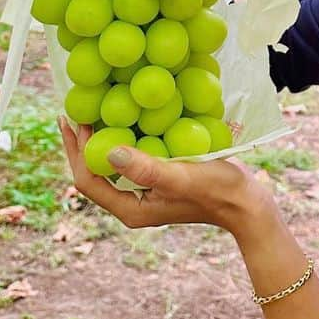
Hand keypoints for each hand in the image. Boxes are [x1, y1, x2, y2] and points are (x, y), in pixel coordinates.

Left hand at [61, 118, 271, 235]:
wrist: (246, 202)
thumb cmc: (217, 189)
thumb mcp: (181, 176)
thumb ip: (146, 168)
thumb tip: (109, 150)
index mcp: (130, 209)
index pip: (88, 180)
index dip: (77, 150)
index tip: (73, 119)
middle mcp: (132, 203)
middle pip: (94, 172)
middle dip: (82, 142)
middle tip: (75, 109)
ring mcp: (144, 193)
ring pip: (111, 164)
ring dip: (101, 137)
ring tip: (93, 109)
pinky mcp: (157, 181)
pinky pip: (130, 158)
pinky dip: (123, 137)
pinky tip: (128, 116)